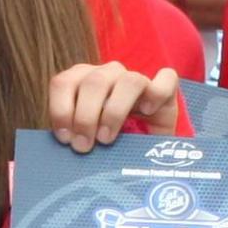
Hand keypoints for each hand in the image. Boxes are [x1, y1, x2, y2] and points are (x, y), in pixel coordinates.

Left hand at [46, 59, 180, 148]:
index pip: (63, 82)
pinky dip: (156, 93)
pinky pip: (166, 78)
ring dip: (114, 111)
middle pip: (94, 82)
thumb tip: (64, 149)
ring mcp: (137, 79)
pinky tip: (147, 112)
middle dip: (85, 117)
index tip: (65, 139)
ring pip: (128, 80)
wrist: (146, 153)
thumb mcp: (86, 140)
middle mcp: (108, 75)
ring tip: (107, 138)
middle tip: (84, 146)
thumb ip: (73, 137)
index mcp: (82, 81)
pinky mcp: (166, 88)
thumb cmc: (110, 146)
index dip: (60, 109)